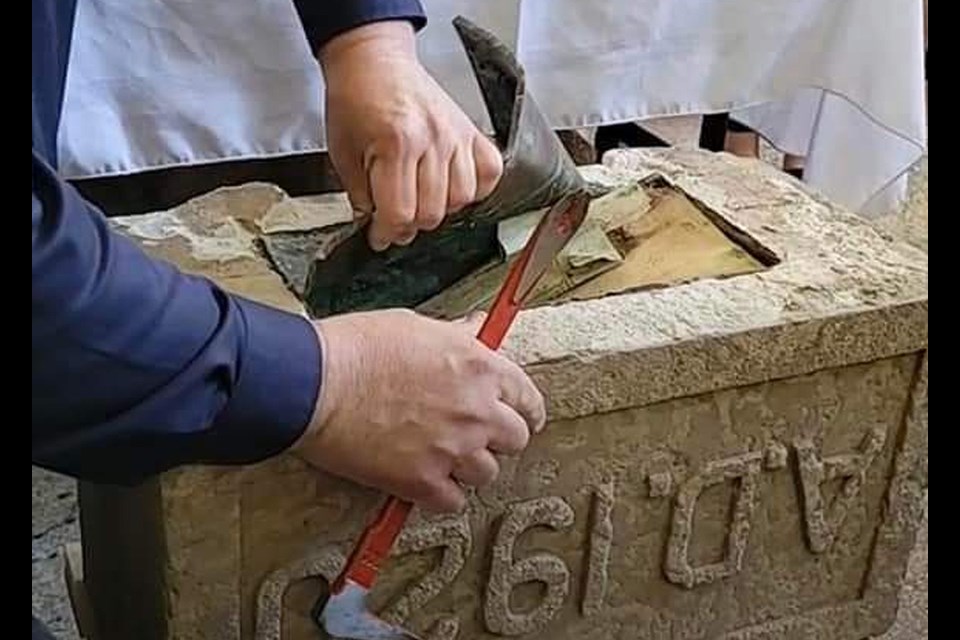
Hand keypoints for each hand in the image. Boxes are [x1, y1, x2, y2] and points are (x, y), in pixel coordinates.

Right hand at [292, 310, 545, 511]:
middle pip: (515, 440)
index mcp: (479, 368)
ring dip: (469, 467)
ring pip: (486, 474)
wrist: (316, 383)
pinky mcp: (422, 482)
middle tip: (476, 436)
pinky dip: (442, 494)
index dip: (526, 410)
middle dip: (498, 438)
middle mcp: (475, 411)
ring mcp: (452, 449)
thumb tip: (477, 329)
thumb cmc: (358, 347)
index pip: (527, 398)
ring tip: (444, 456)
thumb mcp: (416, 326)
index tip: (522, 417)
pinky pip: (453, 502)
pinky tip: (426, 480)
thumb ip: (456, 336)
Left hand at [319, 21, 502, 250]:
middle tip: (395, 219)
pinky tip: (453, 187)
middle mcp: (432, 140)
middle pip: (432, 212)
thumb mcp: (342, 151)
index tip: (379, 236)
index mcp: (395, 143)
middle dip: (409, 225)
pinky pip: (489, 173)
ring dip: (440, 209)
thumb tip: (374, 223)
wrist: (373, 61)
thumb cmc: (355, 98)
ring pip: (462, 199)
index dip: (386, 233)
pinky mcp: (470, 131)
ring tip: (420, 200)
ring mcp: (456, 135)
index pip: (399, 212)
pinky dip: (476, 188)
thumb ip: (359, 194)